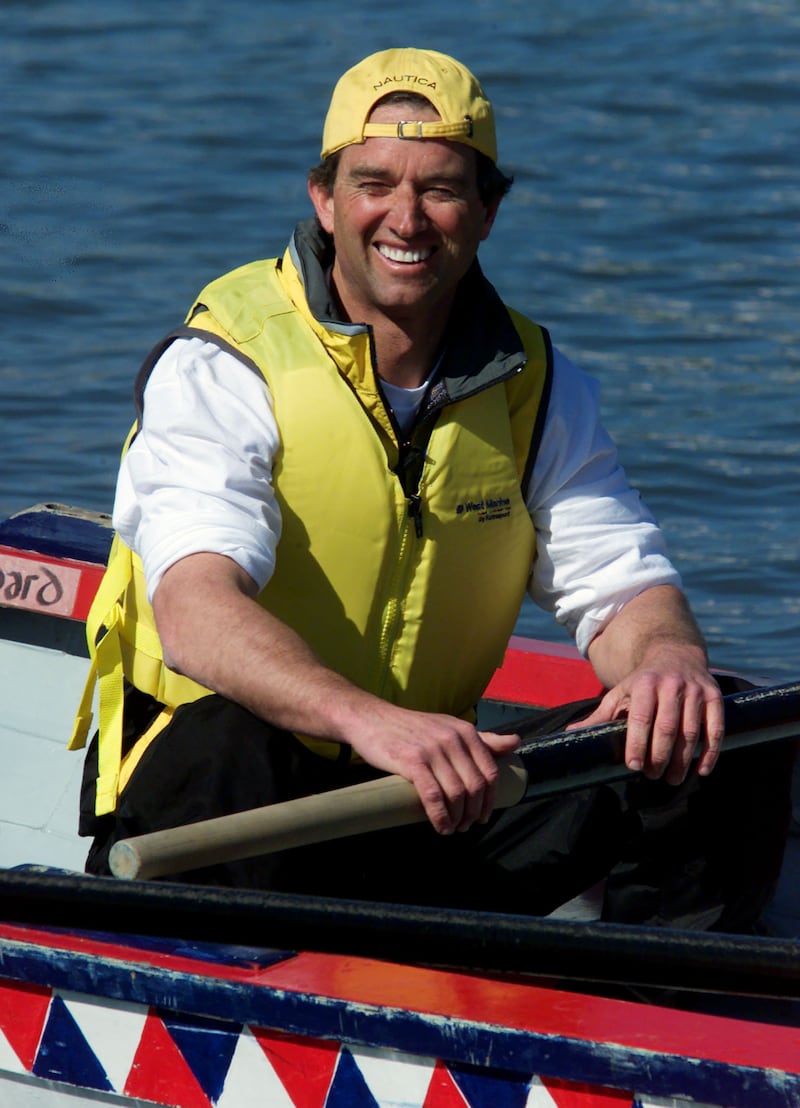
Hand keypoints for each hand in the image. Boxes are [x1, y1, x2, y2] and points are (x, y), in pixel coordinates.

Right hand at [345, 704, 520, 834]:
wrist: (372, 719)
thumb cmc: (411, 728)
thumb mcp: (450, 727)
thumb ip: (483, 738)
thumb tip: (516, 742)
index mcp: (465, 731)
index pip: (490, 771)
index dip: (489, 799)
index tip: (482, 816)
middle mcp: (453, 738)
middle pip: (475, 786)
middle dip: (473, 813)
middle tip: (465, 826)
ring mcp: (433, 750)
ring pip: (457, 794)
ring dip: (457, 819)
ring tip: (452, 829)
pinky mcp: (412, 761)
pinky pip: (434, 796)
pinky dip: (440, 817)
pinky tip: (441, 827)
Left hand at [574, 644, 724, 784]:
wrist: (674, 653)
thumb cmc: (643, 682)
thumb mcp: (620, 693)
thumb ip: (599, 715)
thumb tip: (570, 734)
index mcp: (644, 684)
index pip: (641, 718)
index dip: (637, 743)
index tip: (633, 766)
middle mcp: (671, 685)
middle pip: (667, 727)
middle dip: (660, 756)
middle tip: (652, 776)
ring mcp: (695, 690)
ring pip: (691, 731)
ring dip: (683, 759)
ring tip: (672, 779)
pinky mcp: (715, 697)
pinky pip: (716, 728)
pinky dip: (710, 752)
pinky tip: (701, 770)